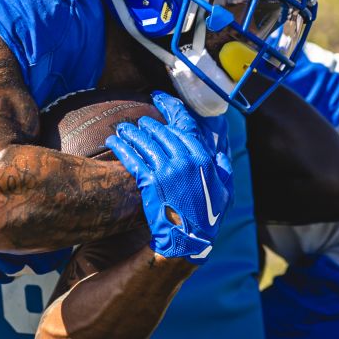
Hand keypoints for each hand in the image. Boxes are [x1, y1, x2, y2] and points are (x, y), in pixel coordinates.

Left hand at [106, 97, 232, 261]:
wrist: (189, 240)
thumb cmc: (208, 216)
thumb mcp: (225, 190)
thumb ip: (223, 167)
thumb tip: (222, 151)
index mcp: (203, 158)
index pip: (185, 125)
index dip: (170, 108)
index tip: (159, 98)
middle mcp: (186, 160)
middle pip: (162, 132)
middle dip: (148, 124)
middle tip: (138, 121)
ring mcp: (168, 170)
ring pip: (146, 142)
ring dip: (131, 132)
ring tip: (121, 129)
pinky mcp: (151, 182)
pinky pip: (133, 158)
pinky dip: (122, 147)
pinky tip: (113, 141)